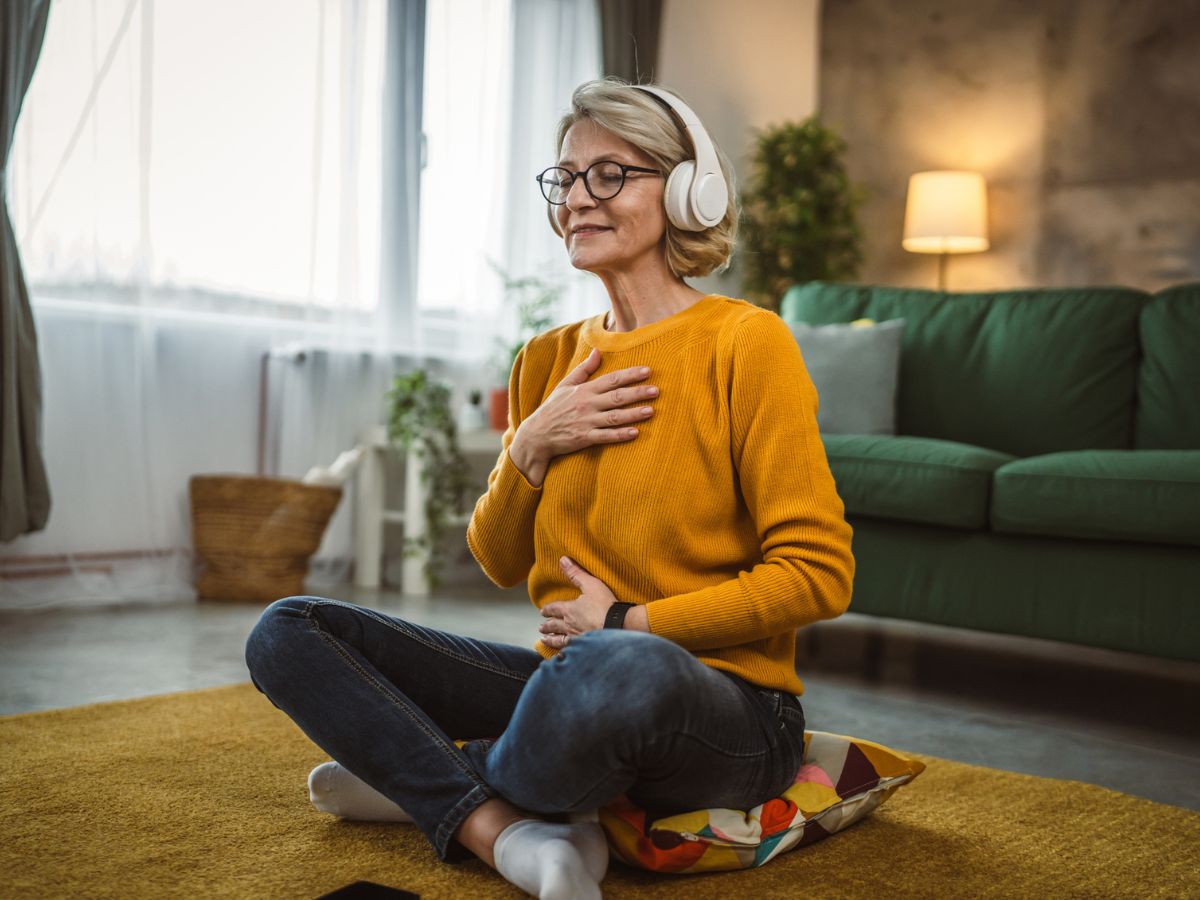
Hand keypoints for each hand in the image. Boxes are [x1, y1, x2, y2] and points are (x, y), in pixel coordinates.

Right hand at [516, 348, 658, 467]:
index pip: (611, 379)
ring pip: (614, 417)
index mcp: (584, 390)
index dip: (630, 374)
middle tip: (657, 390)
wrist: (536, 434)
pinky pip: (605, 436)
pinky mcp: (584, 438)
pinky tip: (635, 432)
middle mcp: (587, 404)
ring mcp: (586, 422)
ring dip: (633, 414)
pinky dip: (620, 435)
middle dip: (637, 393)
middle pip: (617, 397)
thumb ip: (584, 369)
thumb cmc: (553, 408)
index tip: (648, 371)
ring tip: (651, 410)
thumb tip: (598, 352)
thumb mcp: (565, 385)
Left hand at [538, 556, 619, 647]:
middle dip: (548, 625)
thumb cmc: (605, 605)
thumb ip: (576, 573)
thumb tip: (562, 560)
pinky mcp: (584, 648)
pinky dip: (562, 652)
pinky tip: (560, 655)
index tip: (542, 611)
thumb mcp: (591, 584)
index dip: (548, 609)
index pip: (555, 609)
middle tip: (541, 627)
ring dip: (551, 639)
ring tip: (543, 640)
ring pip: (559, 639)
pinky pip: (569, 650)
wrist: (617, 626)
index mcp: (570, 610)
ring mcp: (576, 638)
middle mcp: (569, 625)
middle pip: (555, 625)